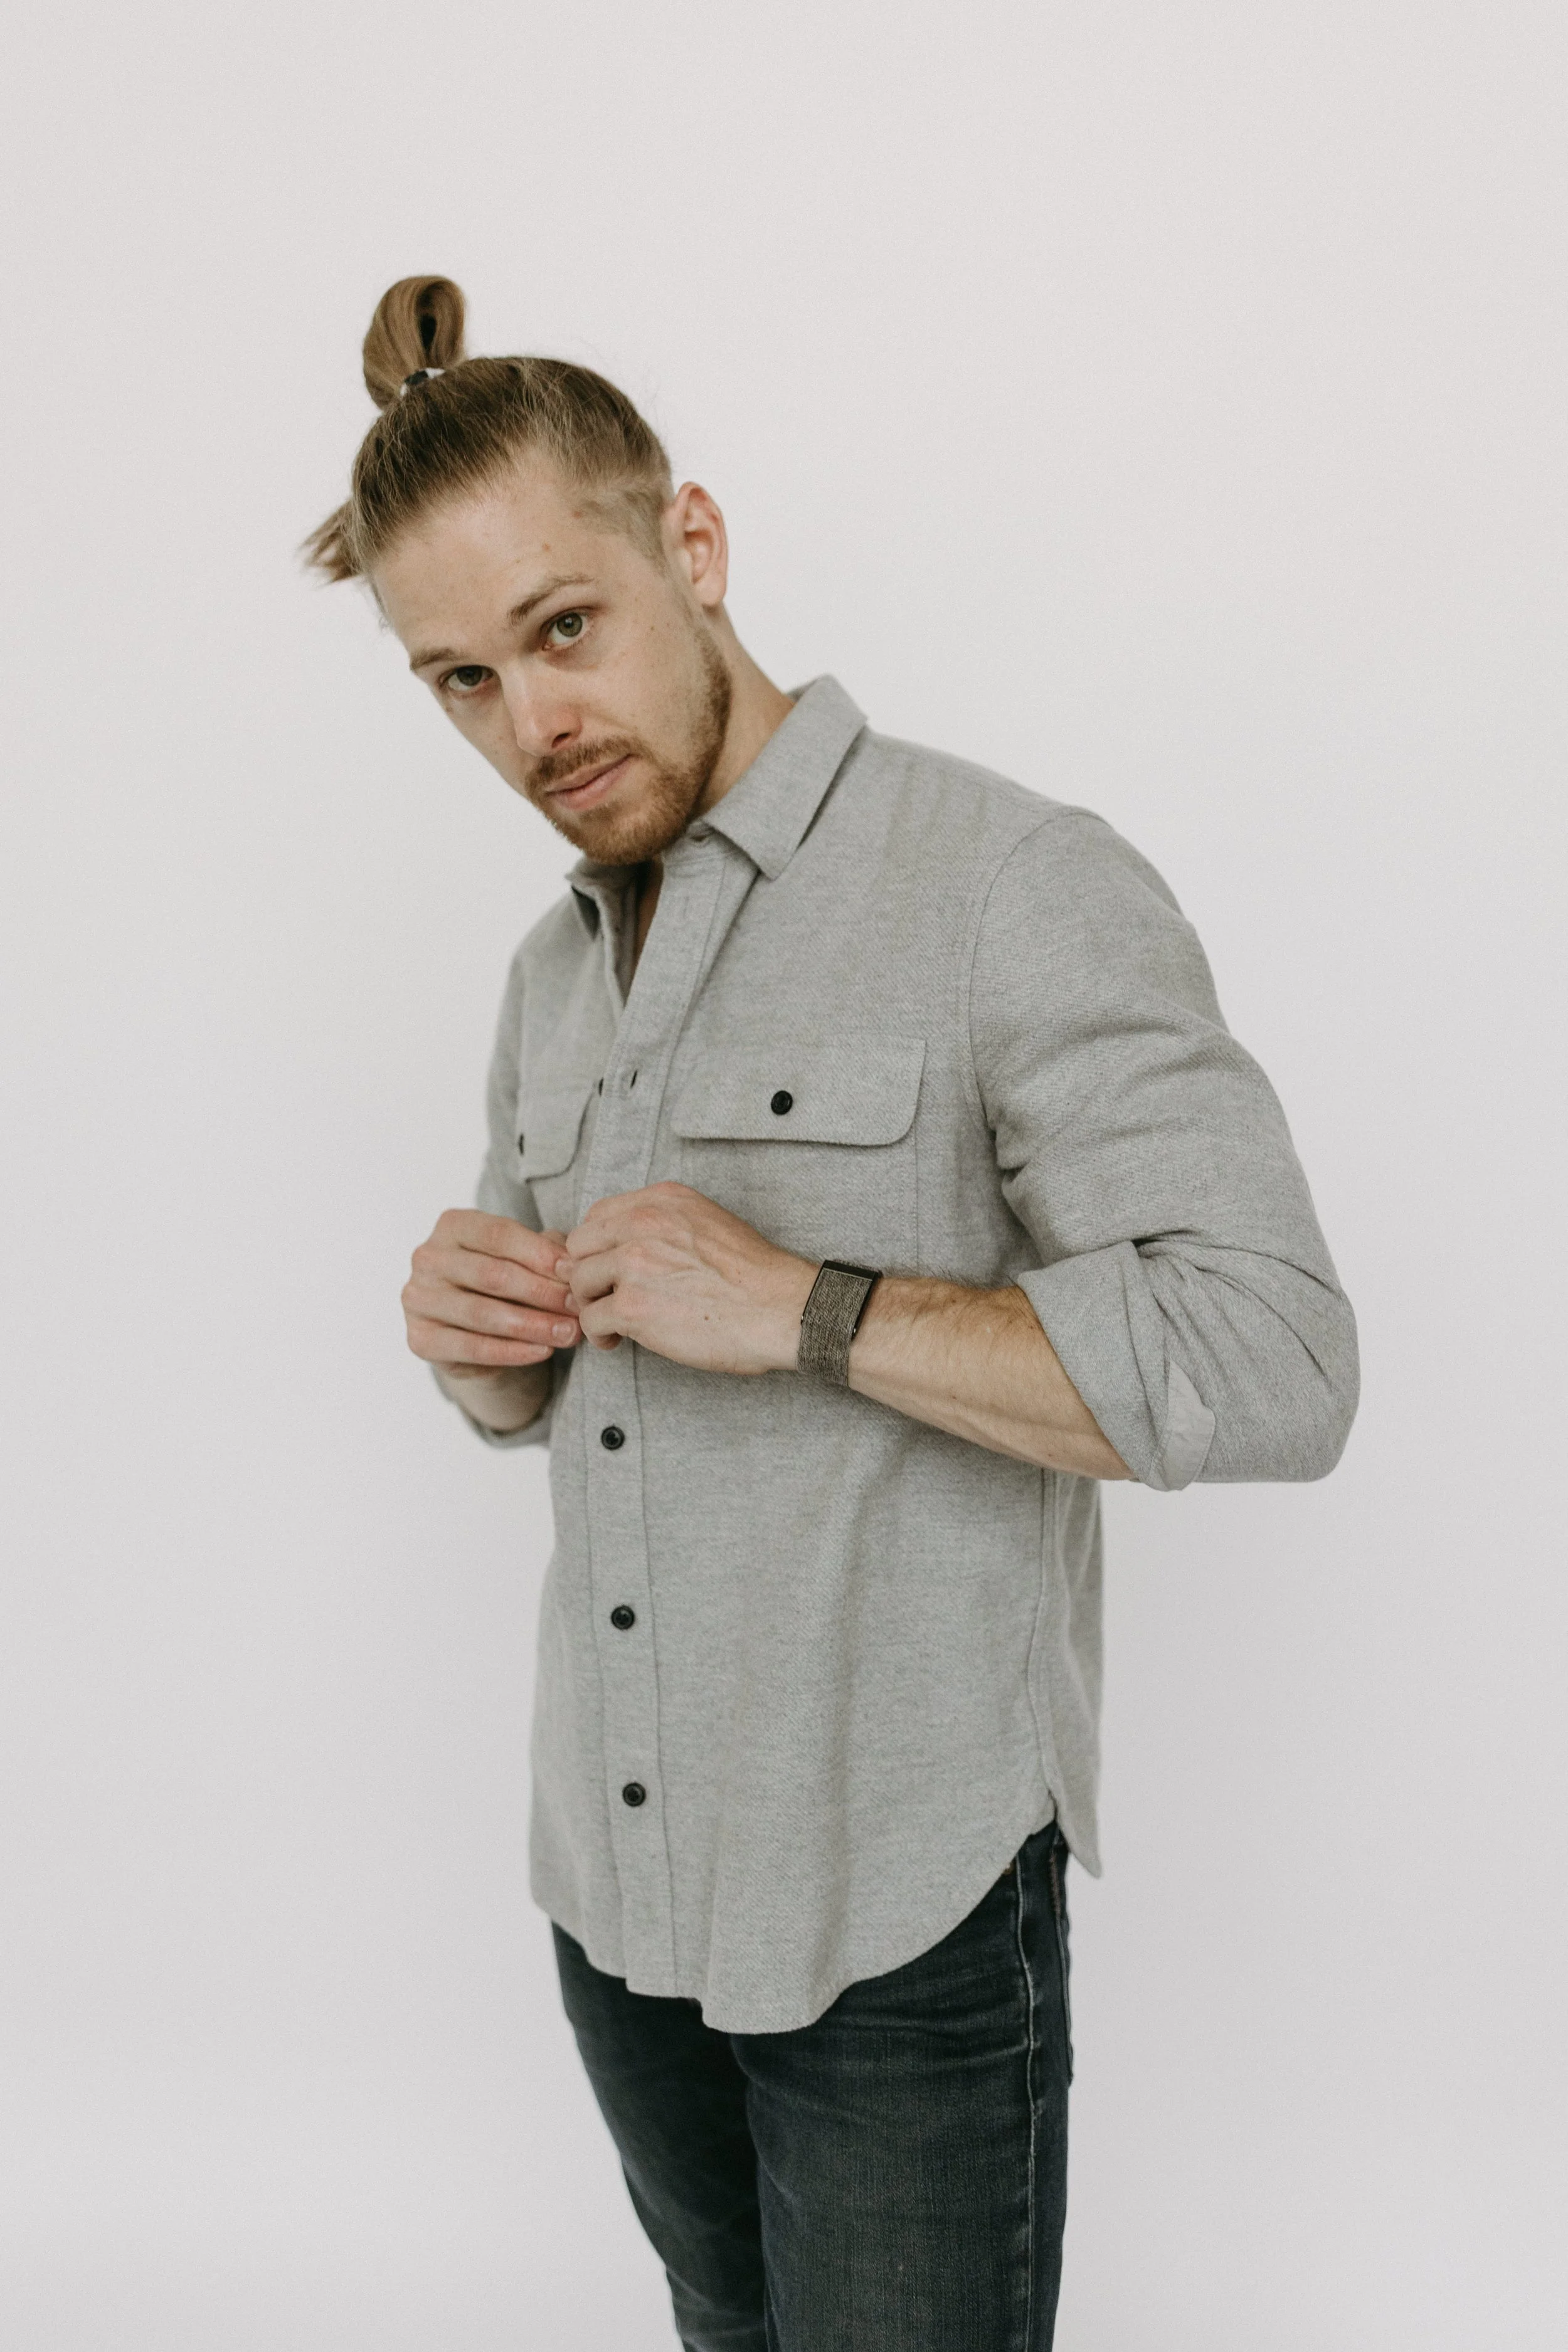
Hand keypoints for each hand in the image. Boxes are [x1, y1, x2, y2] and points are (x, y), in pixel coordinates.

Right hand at [403, 1209, 580, 1375]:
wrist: (477, 1331)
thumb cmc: (507, 1282)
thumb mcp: (527, 1258)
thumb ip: (547, 1253)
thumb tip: (572, 1267)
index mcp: (452, 1226)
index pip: (499, 1234)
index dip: (541, 1254)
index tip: (576, 1273)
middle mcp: (427, 1258)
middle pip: (491, 1274)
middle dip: (542, 1292)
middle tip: (578, 1308)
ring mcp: (418, 1299)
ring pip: (482, 1314)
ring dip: (533, 1325)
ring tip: (569, 1333)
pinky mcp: (420, 1339)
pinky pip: (471, 1348)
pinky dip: (513, 1352)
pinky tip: (544, 1352)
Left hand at [558, 1183, 815, 1375]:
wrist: (780, 1308)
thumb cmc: (753, 1275)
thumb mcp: (708, 1222)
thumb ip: (664, 1224)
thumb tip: (627, 1243)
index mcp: (662, 1200)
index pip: (599, 1215)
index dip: (598, 1247)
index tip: (609, 1269)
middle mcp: (642, 1224)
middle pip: (580, 1247)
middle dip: (588, 1275)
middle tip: (605, 1297)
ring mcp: (634, 1264)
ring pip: (579, 1283)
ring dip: (591, 1306)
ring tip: (612, 1323)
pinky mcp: (632, 1306)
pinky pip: (590, 1319)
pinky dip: (599, 1334)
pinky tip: (617, 1340)